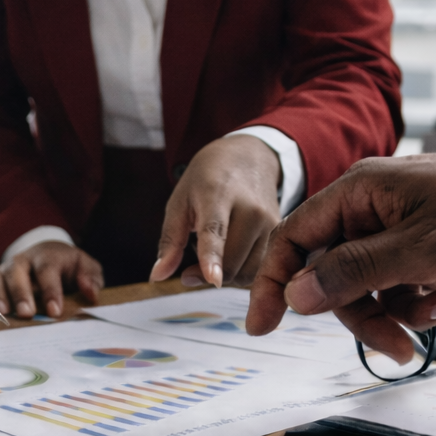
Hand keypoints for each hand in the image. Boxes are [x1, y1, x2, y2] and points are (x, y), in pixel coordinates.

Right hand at [0, 240, 103, 318]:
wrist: (46, 254)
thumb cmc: (67, 267)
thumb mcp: (85, 266)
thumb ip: (90, 277)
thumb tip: (91, 293)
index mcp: (46, 257)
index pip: (47, 271)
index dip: (50, 290)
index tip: (54, 311)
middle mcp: (22, 261)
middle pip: (17, 273)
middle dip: (21, 293)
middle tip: (26, 313)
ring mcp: (3, 270)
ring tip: (1, 314)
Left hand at [151, 135, 281, 287]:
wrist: (249, 157)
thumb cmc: (208, 179)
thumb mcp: (180, 201)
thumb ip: (170, 240)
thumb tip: (157, 276)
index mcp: (218, 195)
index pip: (215, 231)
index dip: (212, 257)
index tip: (213, 279)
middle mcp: (250, 209)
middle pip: (231, 263)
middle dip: (206, 276)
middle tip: (190, 270)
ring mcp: (268, 221)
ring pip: (246, 273)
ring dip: (225, 276)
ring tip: (213, 257)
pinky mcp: (278, 232)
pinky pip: (259, 269)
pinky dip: (241, 272)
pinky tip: (231, 256)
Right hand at [244, 101, 435, 359]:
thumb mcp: (419, 250)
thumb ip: (352, 272)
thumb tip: (296, 293)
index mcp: (359, 194)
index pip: (294, 239)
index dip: (274, 283)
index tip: (261, 325)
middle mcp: (372, 210)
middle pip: (332, 275)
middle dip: (359, 315)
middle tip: (392, 345)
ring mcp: (399, 230)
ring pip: (367, 288)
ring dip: (393, 313)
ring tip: (432, 319)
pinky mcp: (425, 249)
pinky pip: (398, 288)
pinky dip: (416, 304)